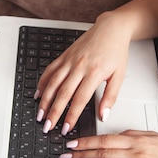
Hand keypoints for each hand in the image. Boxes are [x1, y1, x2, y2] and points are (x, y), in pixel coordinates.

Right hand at [36, 14, 132, 134]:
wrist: (111, 29)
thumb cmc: (116, 51)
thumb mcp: (119, 76)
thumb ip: (111, 97)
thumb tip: (104, 115)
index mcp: (94, 72)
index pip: (80, 99)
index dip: (71, 115)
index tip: (66, 128)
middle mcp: (79, 66)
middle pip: (63, 93)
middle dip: (53, 112)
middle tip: (47, 126)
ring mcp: (70, 60)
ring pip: (53, 82)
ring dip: (44, 100)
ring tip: (40, 114)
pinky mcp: (64, 55)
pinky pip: (50, 70)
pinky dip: (42, 82)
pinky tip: (38, 93)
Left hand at [60, 130, 157, 157]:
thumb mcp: (154, 136)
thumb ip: (134, 135)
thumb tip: (117, 136)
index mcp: (137, 140)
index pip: (105, 139)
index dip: (86, 141)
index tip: (72, 144)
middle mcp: (137, 153)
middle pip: (103, 151)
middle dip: (80, 154)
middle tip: (64, 157)